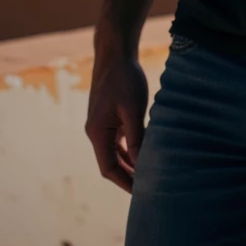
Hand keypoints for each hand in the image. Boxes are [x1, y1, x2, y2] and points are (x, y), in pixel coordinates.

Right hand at [85, 38, 149, 194]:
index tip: (142, 193)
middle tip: (149, 188)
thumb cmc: (124, 78)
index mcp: (97, 132)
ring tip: (148, 174)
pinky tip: (144, 152)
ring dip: (129, 164)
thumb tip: (141, 164)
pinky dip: (129, 149)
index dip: (125, 182)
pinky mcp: (108, 116)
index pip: (108, 169)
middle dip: (128, 176)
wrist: (115, 52)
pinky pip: (117, 140)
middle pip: (110, 163)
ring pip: (114, 153)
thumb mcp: (133, 109)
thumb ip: (136, 137)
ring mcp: (101, 124)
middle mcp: (95, 131)